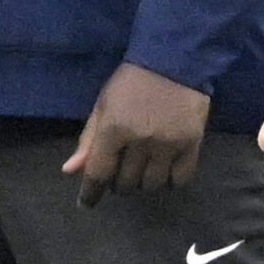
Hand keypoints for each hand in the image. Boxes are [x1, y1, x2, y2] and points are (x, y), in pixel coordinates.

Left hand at [61, 63, 211, 208]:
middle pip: (125, 182)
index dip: (91, 192)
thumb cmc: (132, 82)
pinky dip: (170, 181)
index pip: (99, 172)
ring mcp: (168, 144)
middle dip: (118, 184)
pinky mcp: (192, 143)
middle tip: (120, 175)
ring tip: (143, 173)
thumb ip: (88, 140)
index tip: (88, 203)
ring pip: (152, 184)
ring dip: (143, 184)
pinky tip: (165, 173)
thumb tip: (70, 171)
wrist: (175, 61)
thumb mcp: (103, 106)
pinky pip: (180, 178)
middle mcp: (141, 140)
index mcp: (114, 129)